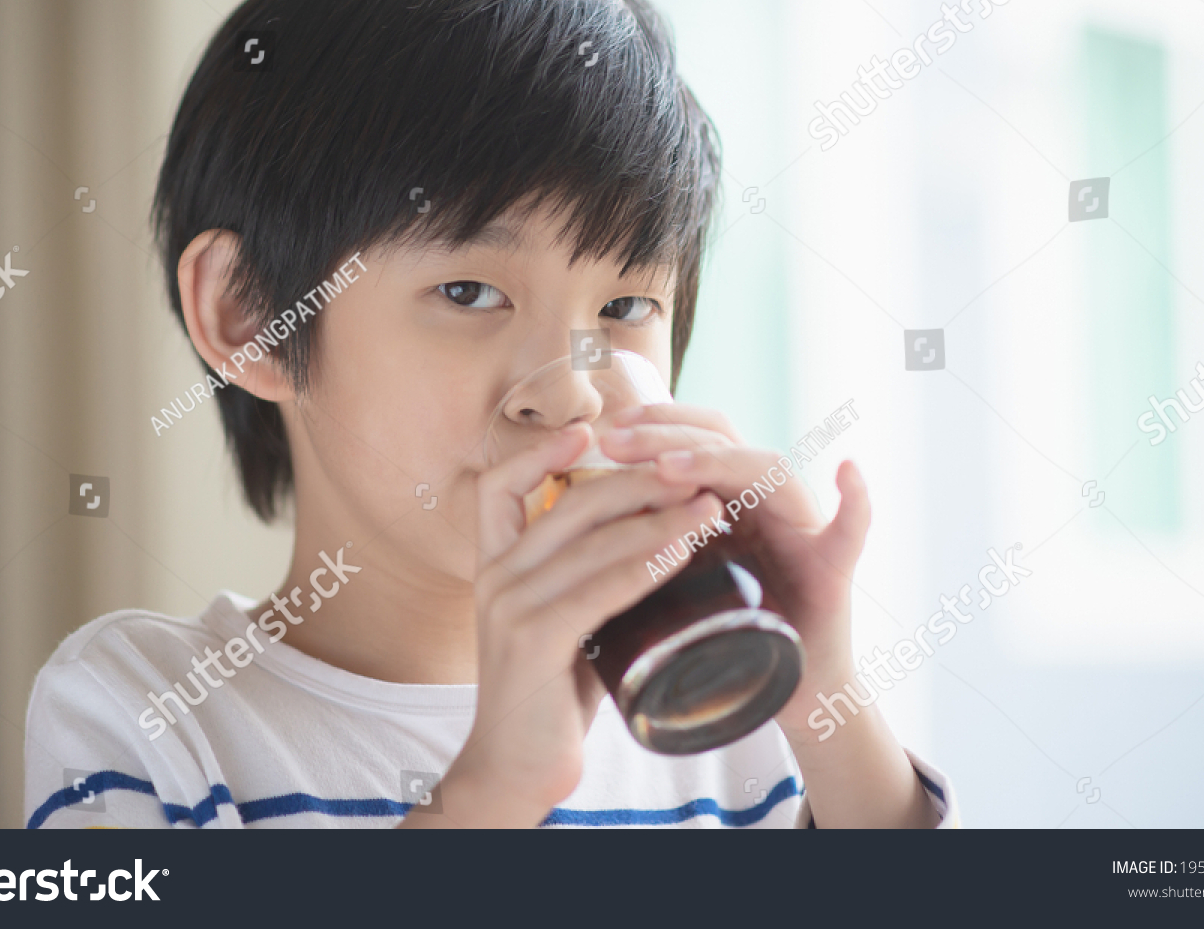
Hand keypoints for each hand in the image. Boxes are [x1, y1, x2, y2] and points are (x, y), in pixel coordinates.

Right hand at [409, 422, 724, 827]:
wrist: (517, 771)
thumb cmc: (550, 695)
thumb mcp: (562, 622)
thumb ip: (586, 580)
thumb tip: (648, 540)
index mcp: (493, 567)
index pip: (499, 487)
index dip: (541, 453)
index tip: (591, 432)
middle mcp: (494, 577)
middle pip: (568, 503)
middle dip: (638, 479)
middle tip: (695, 472)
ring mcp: (509, 608)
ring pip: (590, 540)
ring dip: (658, 518)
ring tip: (710, 508)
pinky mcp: (533, 642)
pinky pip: (597, 589)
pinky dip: (644, 565)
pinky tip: (682, 553)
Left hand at [599, 403, 867, 735]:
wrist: (784, 693)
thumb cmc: (718, 632)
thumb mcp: (667, 577)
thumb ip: (636, 539)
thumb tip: (564, 511)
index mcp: (727, 497)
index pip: (694, 437)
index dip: (652, 425)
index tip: (602, 431)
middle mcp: (766, 501)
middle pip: (723, 442)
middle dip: (666, 436)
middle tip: (616, 440)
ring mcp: (802, 530)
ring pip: (770, 471)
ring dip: (721, 462)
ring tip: (672, 467)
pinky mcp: (835, 570)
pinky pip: (854, 529)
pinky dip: (857, 503)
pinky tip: (849, 473)